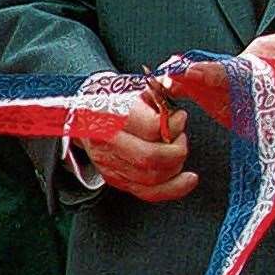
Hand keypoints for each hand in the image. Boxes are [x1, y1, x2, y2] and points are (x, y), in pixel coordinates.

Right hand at [82, 86, 196, 201]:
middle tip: (180, 137)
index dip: (174, 124)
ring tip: (177, 149)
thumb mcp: (135, 87)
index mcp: (112, 115)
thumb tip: (176, 82)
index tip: (180, 116)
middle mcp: (107, 142)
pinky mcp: (115, 179)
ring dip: (176, 166)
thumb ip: (159, 88)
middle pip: (151, 158)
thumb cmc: (117, 99)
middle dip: (177, 150)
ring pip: (151, 178)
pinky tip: (189, 180)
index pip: (151, 128)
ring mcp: (109, 164)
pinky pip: (147, 192)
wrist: (85, 116)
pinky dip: (173, 189)